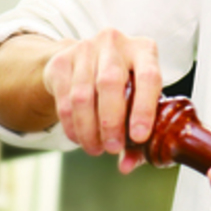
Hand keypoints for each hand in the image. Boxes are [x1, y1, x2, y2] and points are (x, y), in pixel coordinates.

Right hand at [41, 28, 160, 173]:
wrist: (86, 60)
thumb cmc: (124, 84)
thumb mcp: (138, 100)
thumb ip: (138, 134)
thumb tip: (126, 166)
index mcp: (144, 49)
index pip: (148, 77)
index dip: (144, 110)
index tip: (139, 138)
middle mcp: (115, 43)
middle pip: (110, 83)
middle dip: (111, 122)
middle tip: (113, 148)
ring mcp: (85, 48)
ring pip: (83, 95)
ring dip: (88, 129)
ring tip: (96, 149)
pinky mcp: (61, 61)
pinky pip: (64, 99)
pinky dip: (71, 125)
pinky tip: (79, 138)